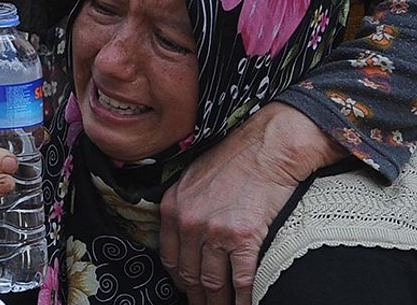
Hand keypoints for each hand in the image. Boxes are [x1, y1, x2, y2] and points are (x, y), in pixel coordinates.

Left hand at [159, 102, 345, 304]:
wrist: (266, 148)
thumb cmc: (234, 159)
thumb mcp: (193, 177)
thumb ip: (184, 206)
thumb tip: (185, 235)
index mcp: (173, 206)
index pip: (169, 257)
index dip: (179, 279)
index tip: (187, 289)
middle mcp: (189, 221)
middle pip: (188, 274)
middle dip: (196, 296)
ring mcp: (214, 230)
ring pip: (212, 283)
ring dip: (218, 303)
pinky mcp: (242, 237)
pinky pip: (241, 281)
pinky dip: (243, 299)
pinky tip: (245, 304)